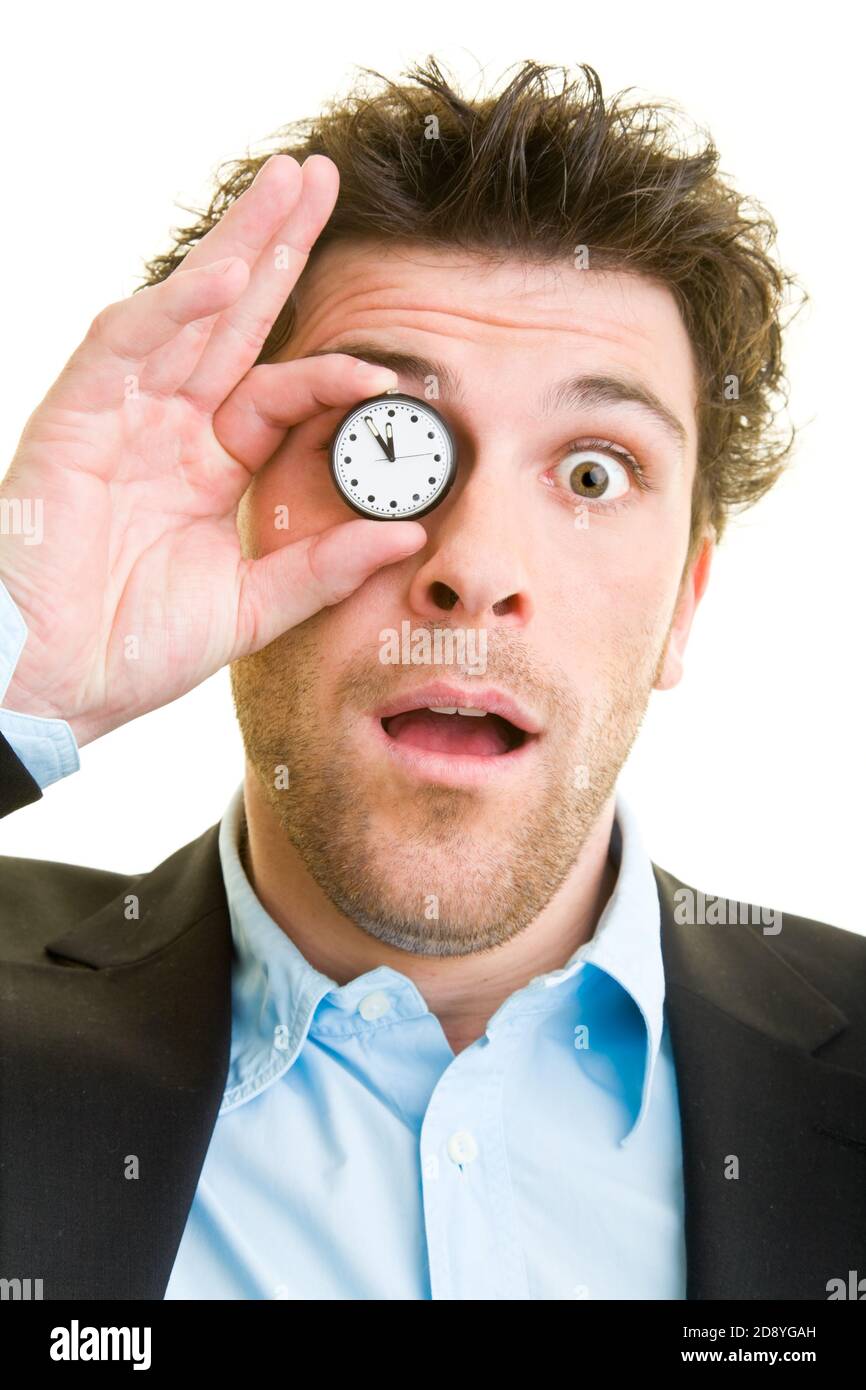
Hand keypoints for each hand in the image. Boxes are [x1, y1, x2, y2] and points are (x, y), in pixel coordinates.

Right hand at [0, 155, 425, 746]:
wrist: (55, 683)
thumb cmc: (135, 648)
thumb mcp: (252, 608)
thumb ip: (325, 567)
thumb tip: (409, 533)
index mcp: (209, 467)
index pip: (279, 393)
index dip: (332, 374)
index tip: (389, 373)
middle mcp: (169, 428)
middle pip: (233, 321)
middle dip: (278, 248)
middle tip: (321, 179)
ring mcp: (122, 415)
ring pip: (185, 311)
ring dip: (235, 248)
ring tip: (288, 187)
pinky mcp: (76, 417)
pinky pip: (129, 345)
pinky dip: (176, 309)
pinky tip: (227, 272)